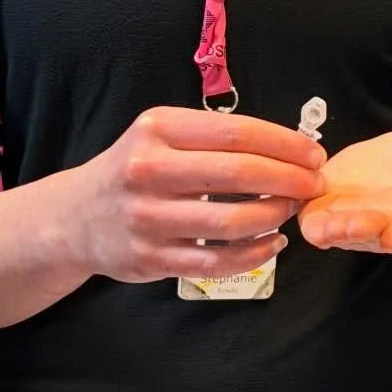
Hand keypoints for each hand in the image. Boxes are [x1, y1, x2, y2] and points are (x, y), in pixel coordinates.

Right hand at [68, 107, 326, 284]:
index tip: (314, 155)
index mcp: (158, 129)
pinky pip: (217, 261)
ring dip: (275, 216)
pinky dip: (256, 254)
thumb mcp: (164, 135)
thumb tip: (290, 149)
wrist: (76, 217)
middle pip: (239, 174)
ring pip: (231, 222)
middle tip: (314, 185)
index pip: (238, 133)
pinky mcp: (151, 258)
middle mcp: (148, 170)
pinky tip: (274, 243)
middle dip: (290, 180)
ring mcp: (147, 217)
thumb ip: (216, 137)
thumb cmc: (137, 169)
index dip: (286, 144)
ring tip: (291, 210)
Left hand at [298, 128, 391, 252]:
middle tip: (343, 225)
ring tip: (317, 218)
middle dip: (355, 231)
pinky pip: (312, 214)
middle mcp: (389, 224)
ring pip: (336, 230)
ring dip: (326, 227)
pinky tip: (297, 191)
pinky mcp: (331, 204)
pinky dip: (302, 206)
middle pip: (369, 235)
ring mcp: (357, 217)